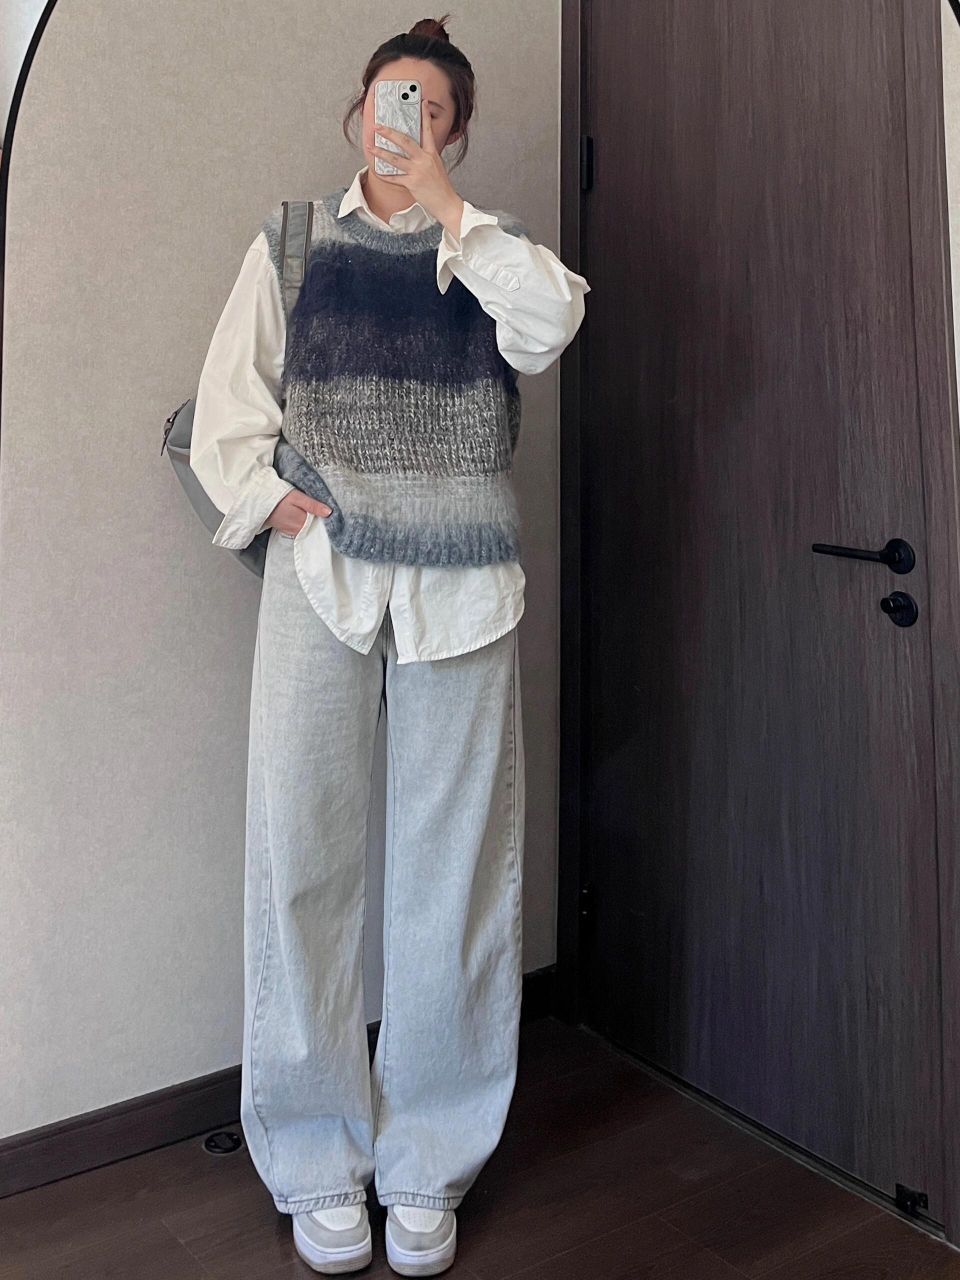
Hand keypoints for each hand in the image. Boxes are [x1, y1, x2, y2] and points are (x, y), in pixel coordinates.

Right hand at [267, 489, 330, 536]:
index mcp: (303, 523)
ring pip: (307, 528)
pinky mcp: (287, 530)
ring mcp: (291, 531)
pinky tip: (302, 515)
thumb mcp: (298, 497)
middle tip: (322, 510)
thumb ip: (313, 506)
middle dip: (319, 521)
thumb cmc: (278, 497)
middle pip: (314, 528)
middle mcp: (298, 530)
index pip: (320, 526)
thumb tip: (329, 512)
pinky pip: (300, 528)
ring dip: (311, 521)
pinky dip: (303, 523)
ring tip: (311, 511)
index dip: (326, 519)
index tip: (330, 513)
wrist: (259, 500)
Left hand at [372, 100, 464, 235]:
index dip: (425, 115)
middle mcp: (424, 160)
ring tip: (371, 146)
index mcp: (432, 153)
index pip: (428, 130)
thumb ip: (426, 156)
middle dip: (389, 133)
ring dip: (381, 152)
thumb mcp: (436, 166)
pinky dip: (385, 175)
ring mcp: (417, 171)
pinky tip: (377, 171)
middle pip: (405, 141)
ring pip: (395, 159)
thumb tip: (414, 150)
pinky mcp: (412, 183)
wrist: (446, 203)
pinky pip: (394, 178)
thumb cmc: (441, 186)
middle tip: (378, 126)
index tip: (421, 102)